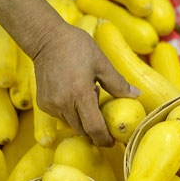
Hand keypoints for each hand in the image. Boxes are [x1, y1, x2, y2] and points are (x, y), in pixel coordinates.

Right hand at [30, 21, 140, 146]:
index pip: (94, 128)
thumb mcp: (102, 63)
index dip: (104, 139)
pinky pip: (60, 116)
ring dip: (82, 119)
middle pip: (83, 130)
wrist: (46, 39)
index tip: (112, 142)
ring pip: (71, 124)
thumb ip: (118, 83)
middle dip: (95, 129)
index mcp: (80, 93)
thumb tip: (137, 95)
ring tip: (86, 95)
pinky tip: (74, 93)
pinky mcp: (42, 103)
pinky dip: (70, 112)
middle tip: (102, 113)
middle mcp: (63, 103)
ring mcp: (50, 104)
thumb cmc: (77, 47)